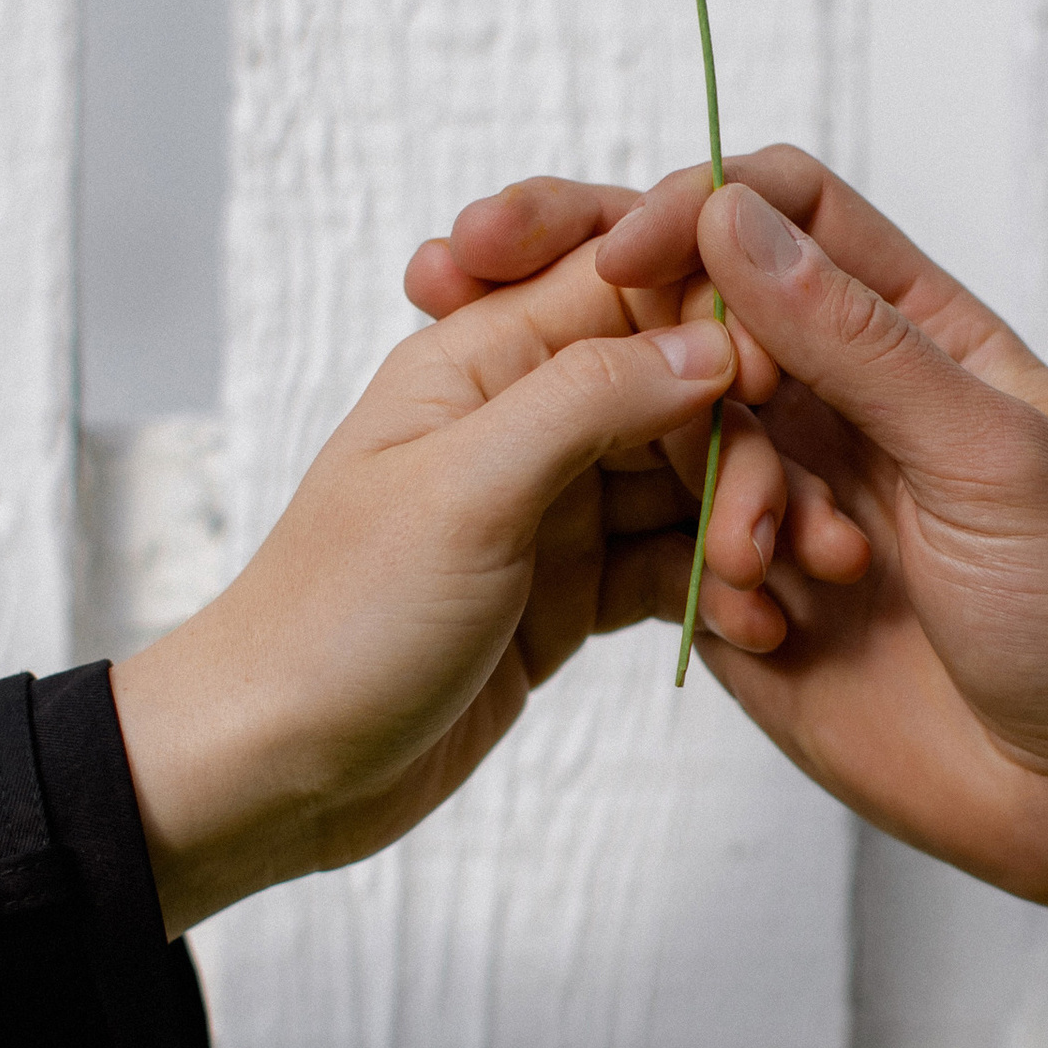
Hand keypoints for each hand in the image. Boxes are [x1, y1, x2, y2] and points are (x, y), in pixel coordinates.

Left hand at [110, 235, 743, 936]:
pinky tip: (753, 630)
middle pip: (679, 386)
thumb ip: (589, 400)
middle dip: (741, 449)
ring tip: (768, 587)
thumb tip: (710, 342)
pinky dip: (718, 591)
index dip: (714, 317)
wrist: (273, 768)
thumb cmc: (334, 621)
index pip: (627, 280)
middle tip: (763, 537)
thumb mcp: (466, 492)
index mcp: (481, 359)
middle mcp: (523, 418)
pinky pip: (672, 566)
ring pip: (690, 480)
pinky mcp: (568, 592)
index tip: (774, 387)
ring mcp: (550, 507)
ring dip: (745, 525)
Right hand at [410, 152, 1047, 991]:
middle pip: (700, 311)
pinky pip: (672, 553)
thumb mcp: (990, 458)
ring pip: (673, 435)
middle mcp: (843, 399)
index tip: (627, 254)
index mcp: (918, 331)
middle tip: (680, 408)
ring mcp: (789, 496)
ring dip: (710, 490)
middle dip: (657, 346)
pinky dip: (703, 580)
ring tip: (772, 564)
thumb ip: (858, 342)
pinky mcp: (751, 595)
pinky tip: (773, 631)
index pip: (786, 211)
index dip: (698, 208)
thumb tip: (732, 218)